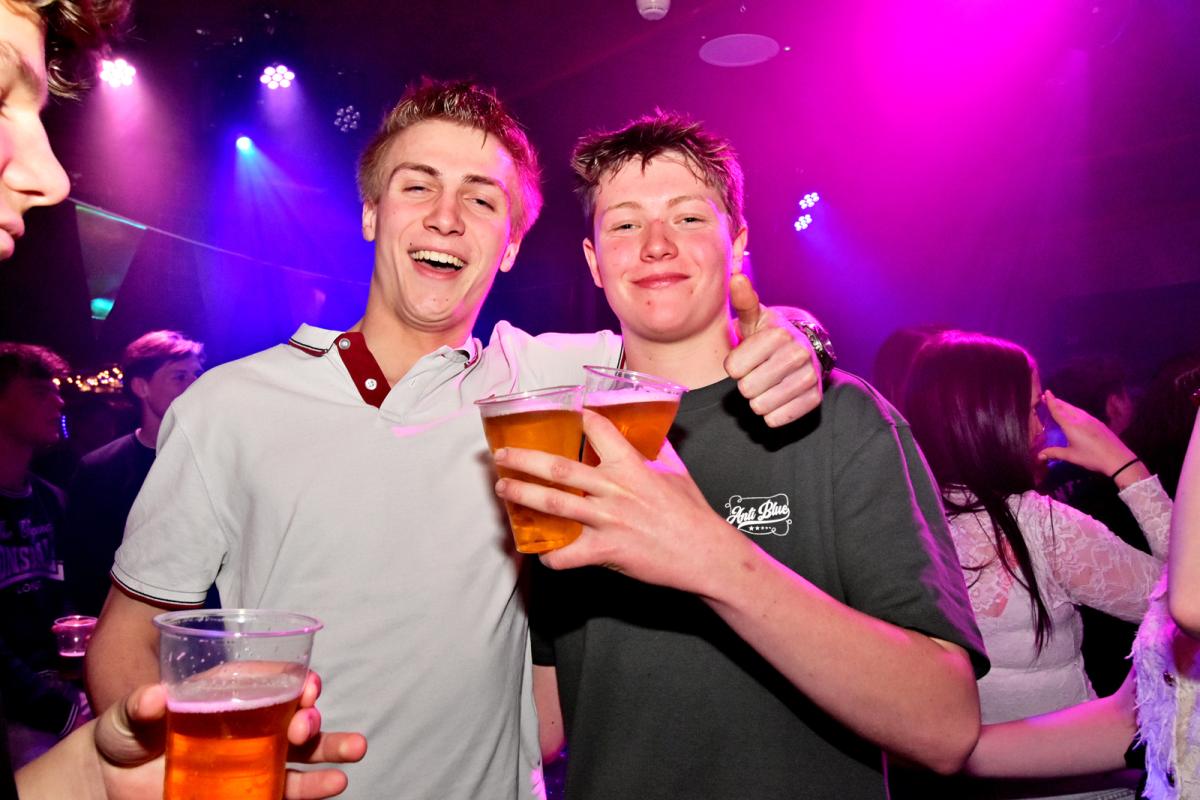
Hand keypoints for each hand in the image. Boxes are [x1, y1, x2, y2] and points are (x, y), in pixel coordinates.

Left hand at [97, 672, 366, 799]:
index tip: (308, 687)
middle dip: (311, 718)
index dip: (295, 680)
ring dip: (328, 749)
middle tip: (308, 725)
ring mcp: (252, 758)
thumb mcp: (126, 714)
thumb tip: (154, 697)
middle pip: (292, 716)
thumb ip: (139, 705)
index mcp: (229, 693)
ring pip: (301, 753)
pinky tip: (334, 783)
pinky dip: (312, 787)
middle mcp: (249, 723)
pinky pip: (286, 789)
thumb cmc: (124, 733)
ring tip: (355, 750)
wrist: (110, 782)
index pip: (271, 681)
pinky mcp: (248, 790)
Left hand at [493, 410, 744, 594]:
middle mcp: (614, 489)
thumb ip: (656, 451)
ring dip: (523, 495)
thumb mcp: (675, 472)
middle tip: (503, 456)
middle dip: (525, 459)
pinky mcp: (606, 551)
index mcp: (631, 466)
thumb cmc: (691, 513)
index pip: (598, 429)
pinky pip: (567, 555)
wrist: (705, 553)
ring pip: (554, 505)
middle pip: (559, 469)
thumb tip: (649, 434)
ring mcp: (607, 520)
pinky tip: (541, 552)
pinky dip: (550, 556)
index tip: (569, 412)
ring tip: (503, 489)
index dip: (582, 417)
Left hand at [723, 273, 821, 427]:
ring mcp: (809, 377)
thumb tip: (736, 277)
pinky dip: (771, 413)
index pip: (733, 368)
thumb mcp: (754, 319)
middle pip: (746, 389)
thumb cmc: (769, 336)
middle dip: (746, 383)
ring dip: (757, 399)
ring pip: (761, 406)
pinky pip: (777, 419)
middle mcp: (798, 354)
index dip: (734, 366)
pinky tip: (776, 397)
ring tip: (766, 384)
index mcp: (778, 334)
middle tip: (756, 372)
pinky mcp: (814, 399)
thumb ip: (743, 302)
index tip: (745, 358)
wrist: (803, 350)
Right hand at [1038, 390, 1143, 479]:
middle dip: (1057, 401)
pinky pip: (1082, 413)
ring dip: (1066, 405)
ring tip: (1060, 404)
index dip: (1051, 401)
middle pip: (1067, 407)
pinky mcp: (1098, 423)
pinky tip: (1075, 414)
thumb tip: (1039, 455)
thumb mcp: (1071, 456)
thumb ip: (1054, 453)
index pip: (1058, 411)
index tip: (1046, 392)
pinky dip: (1074, 410)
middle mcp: (1080, 419)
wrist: (1117, 458)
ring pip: (1075, 409)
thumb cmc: (1091, 457)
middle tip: (1049, 397)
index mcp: (1071, 426)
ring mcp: (1091, 420)